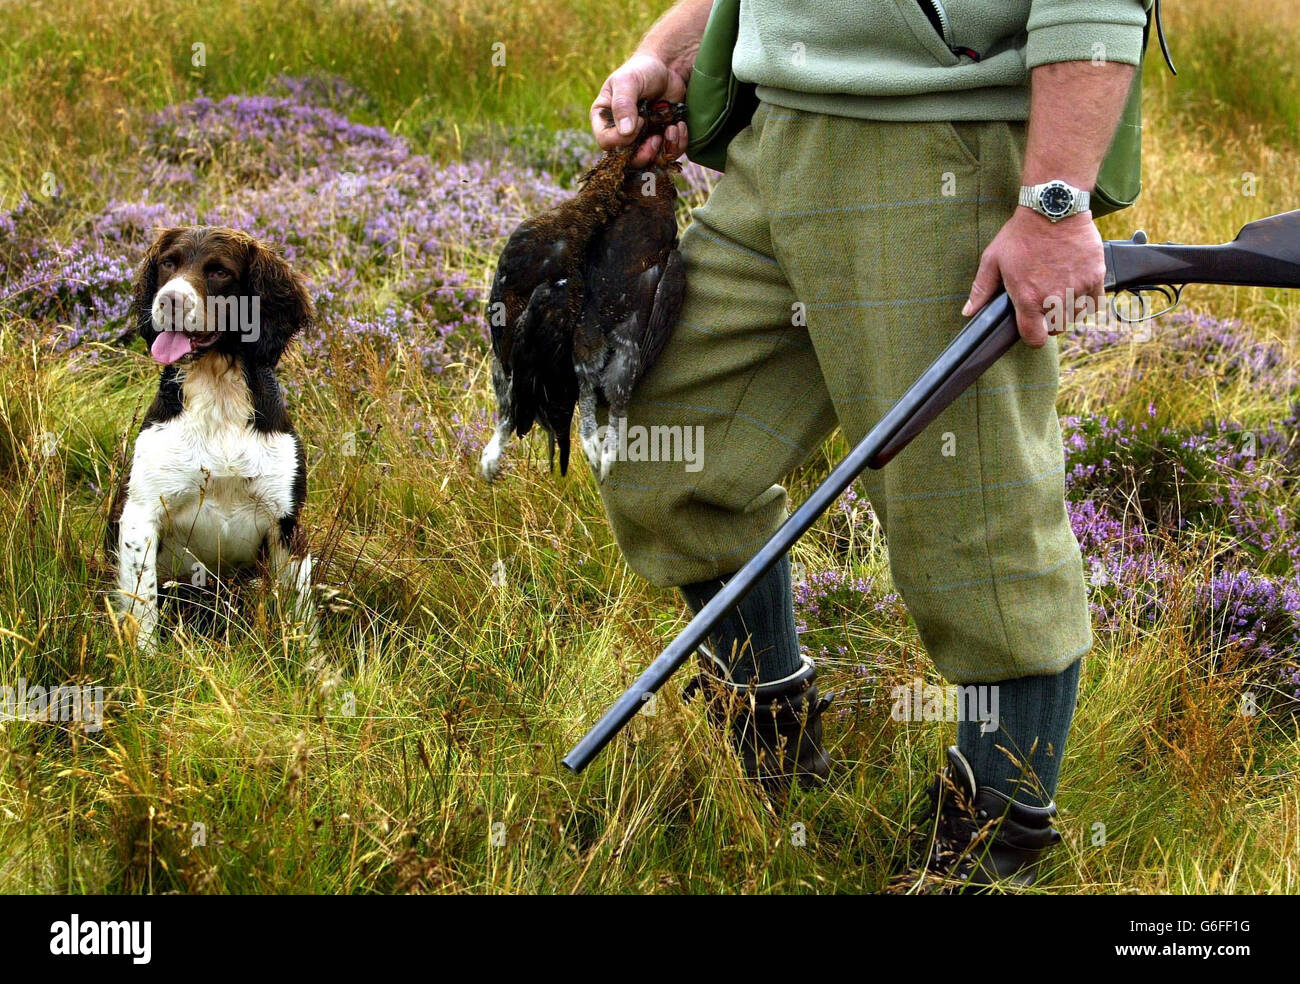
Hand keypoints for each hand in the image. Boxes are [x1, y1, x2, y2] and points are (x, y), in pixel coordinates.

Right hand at [590, 52, 688, 167]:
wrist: (668, 68)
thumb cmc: (641, 70)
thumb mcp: (628, 81)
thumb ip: (623, 104)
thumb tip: (625, 131)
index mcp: (605, 120)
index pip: (606, 143)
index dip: (622, 139)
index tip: (640, 121)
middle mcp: (621, 134)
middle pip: (628, 160)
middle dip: (645, 153)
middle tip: (656, 137)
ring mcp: (642, 140)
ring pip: (650, 162)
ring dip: (664, 149)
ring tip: (671, 128)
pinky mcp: (661, 140)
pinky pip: (668, 154)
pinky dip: (677, 144)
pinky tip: (679, 126)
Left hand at [962, 208, 1105, 347]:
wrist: (1053, 208)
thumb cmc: (1021, 234)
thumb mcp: (993, 260)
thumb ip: (981, 290)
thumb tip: (969, 312)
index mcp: (1028, 299)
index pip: (1034, 338)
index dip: (1032, 335)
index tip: (1031, 326)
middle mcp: (1054, 298)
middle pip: (1057, 329)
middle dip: (1050, 321)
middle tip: (1044, 303)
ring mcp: (1077, 288)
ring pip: (1076, 317)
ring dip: (1068, 310)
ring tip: (1059, 292)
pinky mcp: (1095, 276)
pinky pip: (1095, 302)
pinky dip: (1087, 299)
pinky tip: (1076, 287)